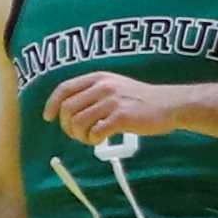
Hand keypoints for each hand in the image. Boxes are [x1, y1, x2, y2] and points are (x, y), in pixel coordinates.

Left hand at [47, 73, 179, 143]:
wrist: (170, 104)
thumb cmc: (140, 99)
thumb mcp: (114, 85)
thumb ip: (93, 92)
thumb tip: (67, 110)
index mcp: (98, 78)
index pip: (64, 89)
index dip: (52, 104)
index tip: (48, 117)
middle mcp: (103, 87)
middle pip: (68, 109)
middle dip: (67, 126)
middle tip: (77, 134)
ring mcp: (112, 101)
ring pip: (79, 122)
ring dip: (80, 135)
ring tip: (91, 138)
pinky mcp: (122, 117)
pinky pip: (96, 132)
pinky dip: (94, 140)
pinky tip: (101, 139)